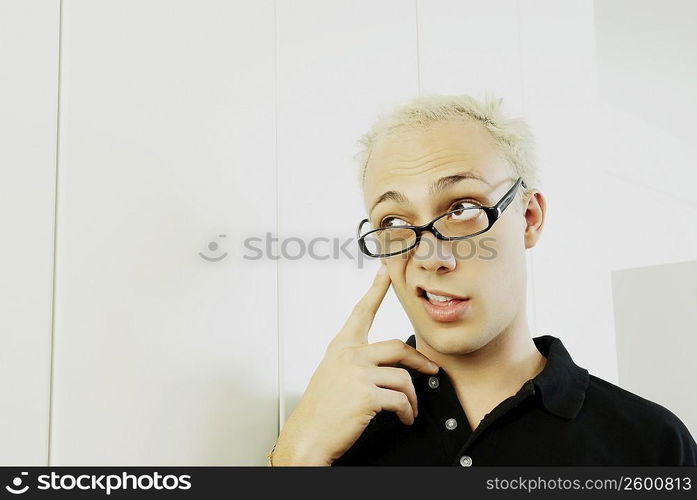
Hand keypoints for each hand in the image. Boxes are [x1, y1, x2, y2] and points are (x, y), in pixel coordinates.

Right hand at [271, 263, 438, 465]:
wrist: (307, 438)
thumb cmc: (319, 411)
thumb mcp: (332, 376)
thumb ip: (354, 363)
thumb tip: (384, 366)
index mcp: (340, 348)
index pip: (362, 311)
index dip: (376, 288)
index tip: (386, 269)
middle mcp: (349, 355)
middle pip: (397, 347)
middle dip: (419, 361)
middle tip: (431, 370)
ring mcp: (357, 373)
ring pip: (403, 377)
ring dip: (413, 397)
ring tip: (410, 410)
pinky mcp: (367, 394)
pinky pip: (401, 399)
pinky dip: (408, 412)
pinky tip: (404, 419)